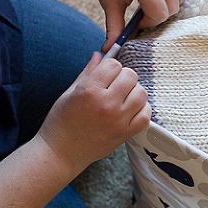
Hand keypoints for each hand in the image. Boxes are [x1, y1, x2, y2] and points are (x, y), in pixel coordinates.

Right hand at [37, 52, 150, 171]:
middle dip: (123, 77)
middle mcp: (106, 103)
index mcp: (89, 90)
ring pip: (141, 93)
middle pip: (130, 76)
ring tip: (123, 97)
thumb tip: (100, 55)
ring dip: (134, 92)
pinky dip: (142, 109)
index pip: (113, 65)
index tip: (106, 74)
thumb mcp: (69, 93)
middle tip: (114, 85)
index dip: (110, 67)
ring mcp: (118, 119)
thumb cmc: (61, 122)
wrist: (61, 153)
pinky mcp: (126, 133)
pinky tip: (131, 110)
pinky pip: (146, 115)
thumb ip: (87, 73)